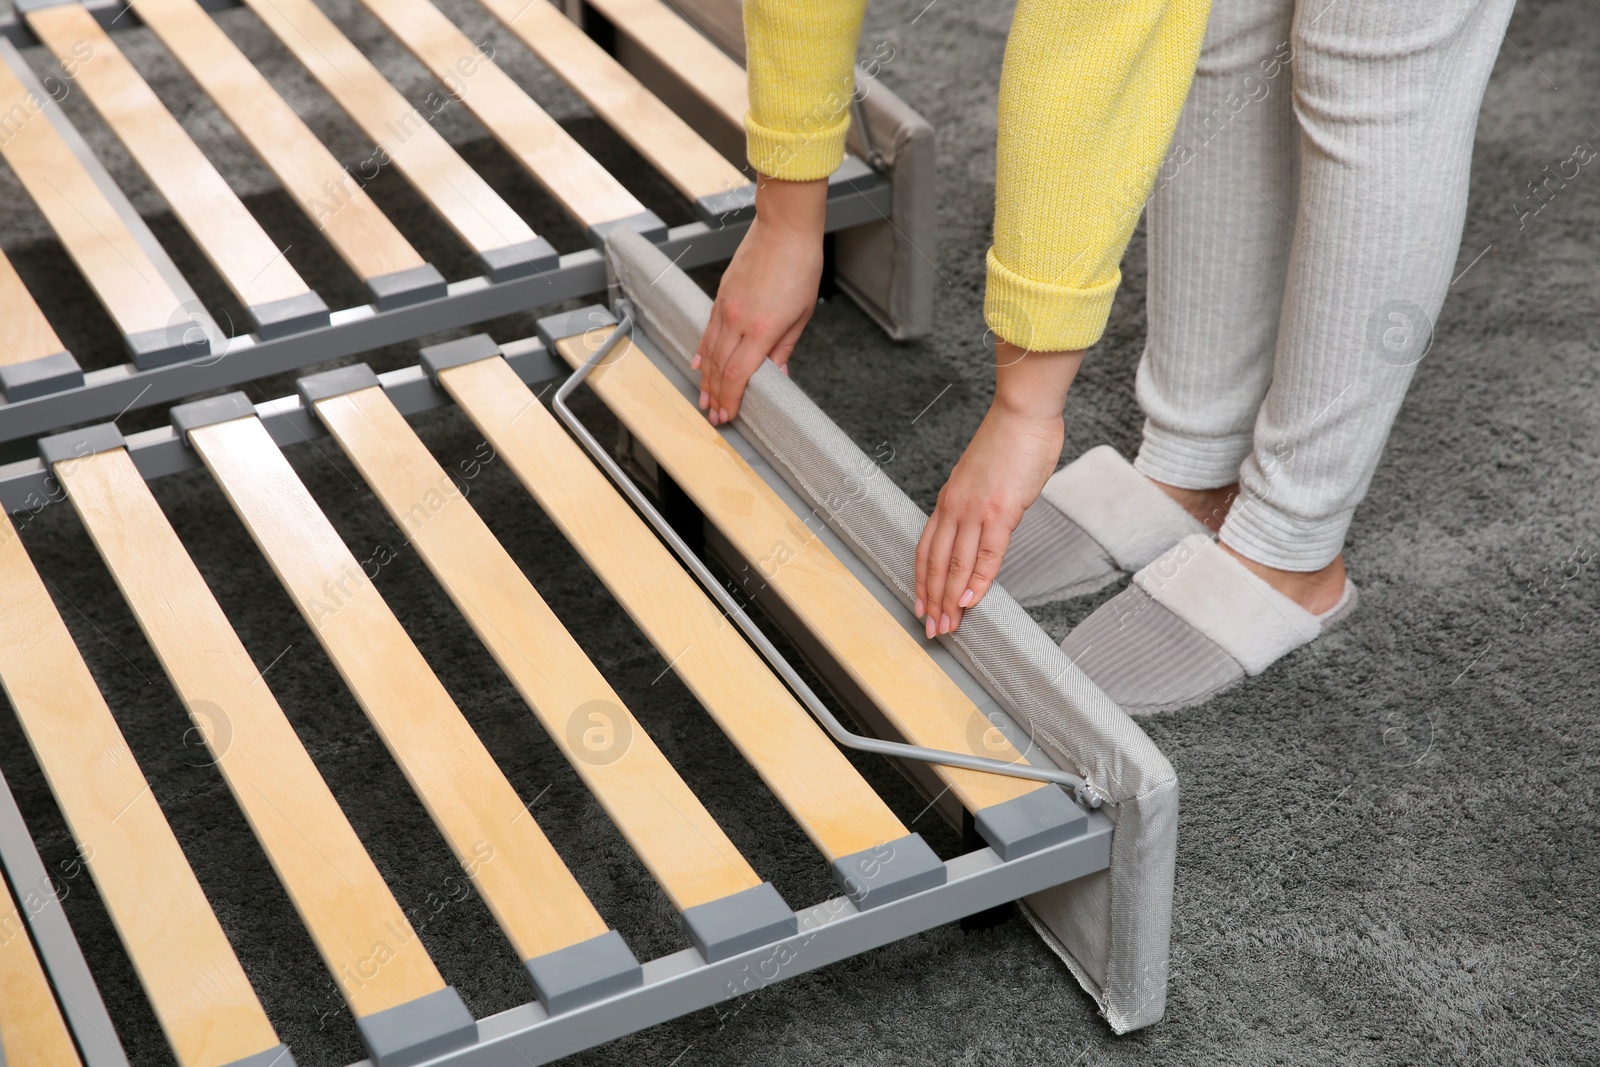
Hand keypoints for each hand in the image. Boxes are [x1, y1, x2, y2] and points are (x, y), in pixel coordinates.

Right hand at [693, 175, 826, 424]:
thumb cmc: (799, 266)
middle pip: (720, 368)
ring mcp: (725, 307)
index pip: (739, 375)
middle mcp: (738, 320)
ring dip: (707, 379)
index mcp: (762, 329)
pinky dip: (703, 351)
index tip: (728, 415)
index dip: (731, 399)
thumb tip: (778, 375)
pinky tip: (700, 365)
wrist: (783, 229)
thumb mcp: (801, 315)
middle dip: (716, 395)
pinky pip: (707, 331)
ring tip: (704, 398)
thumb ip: (785, 348)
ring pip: (710, 352)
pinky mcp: (720, 296)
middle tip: (714, 415)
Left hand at [915, 343, 1083, 634]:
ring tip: (947, 625)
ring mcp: (976, 510)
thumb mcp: (985, 477)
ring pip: (955, 564)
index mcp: (949, 499)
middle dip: (931, 600)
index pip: (927, 549)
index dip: (922, 581)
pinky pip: (986, 554)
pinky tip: (971, 601)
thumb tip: (988, 524)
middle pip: (935, 563)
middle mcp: (955, 507)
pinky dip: (977, 581)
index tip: (922, 605)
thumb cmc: (1011, 440)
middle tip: (932, 629)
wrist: (1023, 413)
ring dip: (949, 599)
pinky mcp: (1001, 511)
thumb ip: (980, 503)